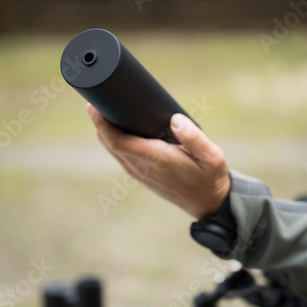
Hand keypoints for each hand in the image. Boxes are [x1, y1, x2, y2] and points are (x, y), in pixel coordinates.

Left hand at [86, 103, 230, 219]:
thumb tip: (175, 119)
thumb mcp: (212, 157)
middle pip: (111, 145)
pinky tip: (116, 131)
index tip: (94, 107)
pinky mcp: (143, 176)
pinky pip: (122, 157)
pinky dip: (114, 143)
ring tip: (101, 113)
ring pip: (114, 152)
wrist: (209, 204)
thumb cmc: (210, 178)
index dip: (102, 125)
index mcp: (157, 160)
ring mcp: (141, 174)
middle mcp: (144, 168)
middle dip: (100, 124)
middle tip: (94, 102)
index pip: (118, 142)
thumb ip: (194, 138)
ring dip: (105, 134)